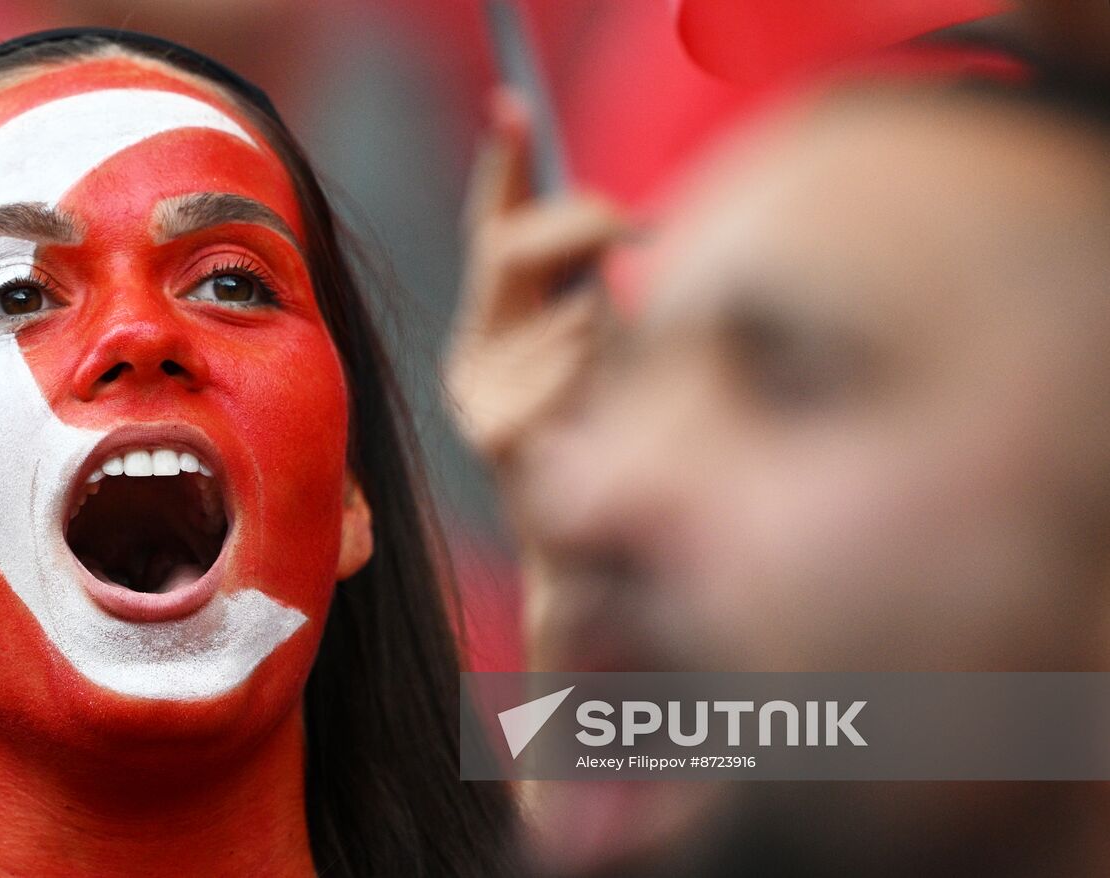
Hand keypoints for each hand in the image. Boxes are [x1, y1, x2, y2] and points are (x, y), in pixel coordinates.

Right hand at [445, 90, 625, 463]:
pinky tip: (603, 425)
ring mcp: (474, 393)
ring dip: (613, 336)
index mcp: (491, 325)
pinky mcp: (492, 432)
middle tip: (639, 226)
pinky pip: (569, 368)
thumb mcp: (596, 356)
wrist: (584, 550)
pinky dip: (602, 383)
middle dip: (578, 222)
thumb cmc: (603, 447)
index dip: (501, 166)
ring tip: (622, 391)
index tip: (512, 104)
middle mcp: (471, 351)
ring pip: (566, 312)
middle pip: (509, 249)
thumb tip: (610, 226)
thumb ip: (587, 292)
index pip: (489, 226)